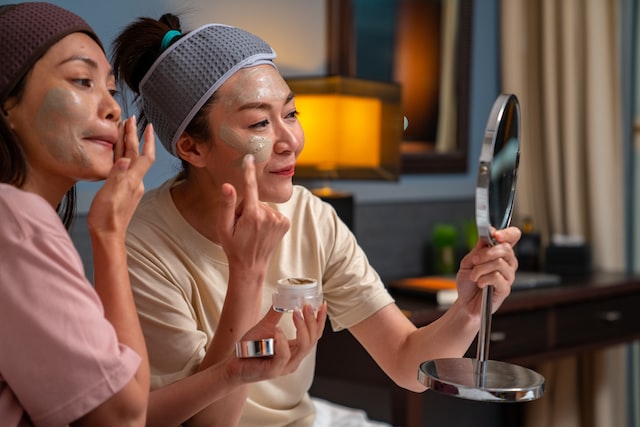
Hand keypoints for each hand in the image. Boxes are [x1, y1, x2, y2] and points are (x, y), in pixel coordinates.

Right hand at [88, 117, 154, 237]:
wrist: (107, 235)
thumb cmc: (107, 217)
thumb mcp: (111, 195)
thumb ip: (118, 176)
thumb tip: (124, 159)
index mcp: (133, 180)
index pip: (145, 155)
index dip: (148, 140)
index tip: (148, 125)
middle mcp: (135, 181)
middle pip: (136, 154)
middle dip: (134, 136)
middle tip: (131, 120)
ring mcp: (130, 186)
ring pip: (130, 159)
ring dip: (127, 144)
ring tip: (123, 130)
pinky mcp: (122, 190)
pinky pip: (124, 167)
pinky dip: (121, 156)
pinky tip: (117, 153)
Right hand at [216, 154, 289, 272]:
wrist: (251, 266)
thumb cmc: (233, 247)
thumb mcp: (223, 227)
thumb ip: (226, 205)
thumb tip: (228, 185)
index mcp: (252, 215)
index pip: (250, 188)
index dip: (249, 172)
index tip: (250, 158)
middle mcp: (269, 216)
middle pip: (254, 200)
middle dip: (247, 208)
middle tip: (242, 226)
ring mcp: (280, 220)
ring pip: (264, 206)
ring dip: (256, 214)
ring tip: (252, 230)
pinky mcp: (285, 223)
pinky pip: (272, 212)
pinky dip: (267, 218)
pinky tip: (263, 231)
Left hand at [226, 303, 326, 382]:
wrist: (232, 365)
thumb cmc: (250, 348)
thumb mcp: (265, 327)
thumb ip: (275, 314)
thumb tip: (282, 295)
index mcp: (295, 351)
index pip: (314, 336)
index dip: (320, 321)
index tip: (322, 304)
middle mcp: (294, 360)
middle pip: (312, 340)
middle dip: (312, 321)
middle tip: (306, 305)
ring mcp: (285, 367)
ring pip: (303, 347)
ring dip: (301, 328)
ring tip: (296, 312)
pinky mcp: (274, 371)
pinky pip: (284, 355)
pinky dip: (282, 341)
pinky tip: (277, 330)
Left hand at [455, 226, 520, 314]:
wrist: (465, 302)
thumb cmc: (468, 282)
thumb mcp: (469, 261)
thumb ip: (478, 248)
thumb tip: (487, 234)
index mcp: (500, 253)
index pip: (513, 236)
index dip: (507, 233)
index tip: (495, 234)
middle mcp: (508, 263)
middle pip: (506, 248)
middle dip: (486, 253)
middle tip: (474, 260)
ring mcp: (508, 276)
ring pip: (499, 263)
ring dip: (480, 269)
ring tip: (474, 276)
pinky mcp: (505, 288)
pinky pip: (497, 277)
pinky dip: (483, 279)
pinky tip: (480, 284)